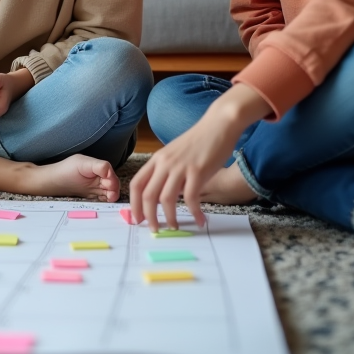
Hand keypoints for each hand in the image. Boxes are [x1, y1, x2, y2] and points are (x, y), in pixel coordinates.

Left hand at [129, 84, 269, 229]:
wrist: (219, 124)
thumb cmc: (199, 140)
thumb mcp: (176, 154)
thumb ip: (168, 172)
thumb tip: (165, 195)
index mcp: (157, 159)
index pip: (136, 184)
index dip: (134, 204)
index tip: (137, 218)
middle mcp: (165, 163)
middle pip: (148, 195)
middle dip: (148, 216)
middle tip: (154, 229)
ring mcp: (180, 167)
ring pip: (166, 199)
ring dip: (169, 218)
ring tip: (174, 227)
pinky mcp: (198, 171)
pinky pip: (191, 198)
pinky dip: (194, 212)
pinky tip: (199, 220)